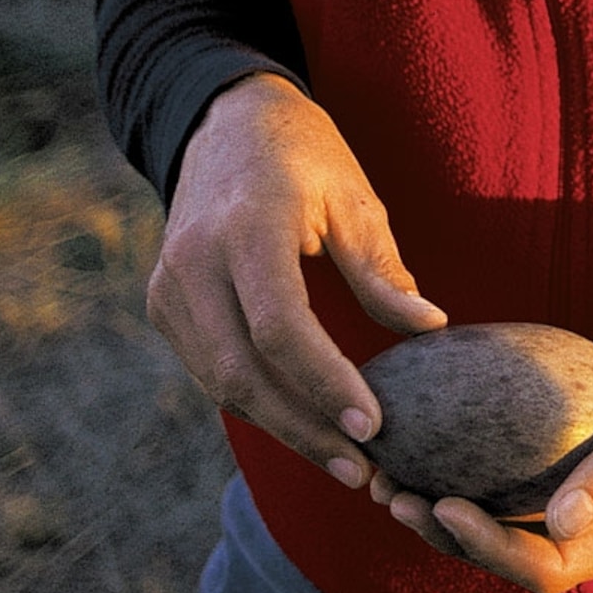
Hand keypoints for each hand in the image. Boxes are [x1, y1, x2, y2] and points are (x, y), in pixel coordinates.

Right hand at [146, 73, 447, 490]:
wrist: (225, 122)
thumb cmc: (304, 155)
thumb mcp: (354, 196)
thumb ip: (382, 269)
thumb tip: (430, 329)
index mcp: (247, 225)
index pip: (281, 327)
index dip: (326, 384)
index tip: (377, 426)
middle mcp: (194, 261)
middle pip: (242, 372)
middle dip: (305, 430)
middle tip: (365, 470)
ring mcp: (168, 286)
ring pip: (221, 382)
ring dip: (283, 428)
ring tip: (346, 461)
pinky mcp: (162, 305)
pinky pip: (209, 369)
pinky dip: (258, 402)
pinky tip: (306, 425)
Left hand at [373, 274, 592, 592]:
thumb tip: (558, 527)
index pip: (558, 566)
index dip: (493, 547)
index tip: (442, 502)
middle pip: (525, 554)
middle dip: (457, 536)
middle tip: (395, 493)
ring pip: (516, 521)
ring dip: (456, 510)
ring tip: (397, 478)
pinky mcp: (584, 452)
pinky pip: (523, 477)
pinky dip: (477, 470)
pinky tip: (436, 446)